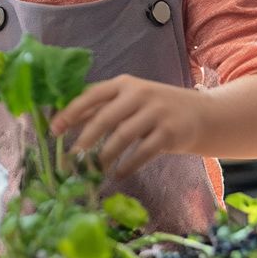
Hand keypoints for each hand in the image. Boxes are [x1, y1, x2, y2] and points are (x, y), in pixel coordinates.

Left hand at [49, 75, 201, 178]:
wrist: (202, 115)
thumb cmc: (155, 108)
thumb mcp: (129, 101)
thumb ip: (100, 109)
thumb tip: (64, 122)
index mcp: (123, 84)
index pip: (91, 95)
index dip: (70, 112)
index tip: (54, 129)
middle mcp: (139, 94)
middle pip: (105, 118)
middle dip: (85, 140)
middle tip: (72, 158)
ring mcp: (156, 113)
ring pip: (122, 137)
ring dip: (104, 156)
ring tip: (93, 170)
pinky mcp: (171, 133)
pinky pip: (143, 152)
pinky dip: (127, 165)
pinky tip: (117, 174)